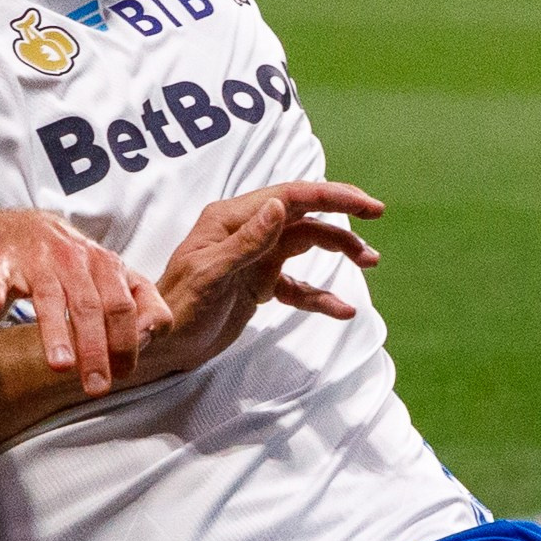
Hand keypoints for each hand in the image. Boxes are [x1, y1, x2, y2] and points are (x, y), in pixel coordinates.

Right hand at [0, 207, 168, 397]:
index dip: (125, 342)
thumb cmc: (75, 266)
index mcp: (106, 266)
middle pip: (89, 307)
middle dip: (95, 349)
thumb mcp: (114, 279)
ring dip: (55, 330)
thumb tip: (152, 336)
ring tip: (60, 366)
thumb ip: (144, 305)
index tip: (123, 375)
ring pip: (48, 296)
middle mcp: (74, 260)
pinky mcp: (3, 261)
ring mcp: (37, 260)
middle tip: (97, 387)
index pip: (122, 307)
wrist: (20, 230)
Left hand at [140, 181, 384, 381]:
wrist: (164, 345)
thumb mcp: (211, 274)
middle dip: (341, 215)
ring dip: (339, 251)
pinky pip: (299, 286)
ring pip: (307, 245)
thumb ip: (247, 242)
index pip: (291, 197)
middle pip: (304, 214)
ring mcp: (256, 258)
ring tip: (370, 262)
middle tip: (376, 215)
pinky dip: (322, 296)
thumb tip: (281, 207)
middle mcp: (247, 232)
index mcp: (233, 219)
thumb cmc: (179, 307)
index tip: (365, 204)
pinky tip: (343, 310)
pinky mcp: (260, 285)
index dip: (330, 196)